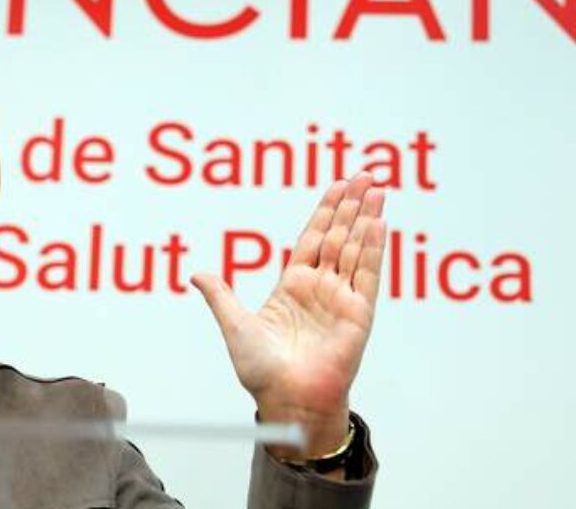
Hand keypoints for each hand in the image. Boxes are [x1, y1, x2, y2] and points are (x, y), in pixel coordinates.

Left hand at [191, 174, 385, 458]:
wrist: (287, 402)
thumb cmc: (262, 373)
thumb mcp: (235, 326)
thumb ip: (221, 296)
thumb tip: (196, 273)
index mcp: (293, 287)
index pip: (313, 238)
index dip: (326, 211)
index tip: (339, 185)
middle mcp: (321, 289)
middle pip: (338, 236)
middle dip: (351, 205)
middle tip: (365, 174)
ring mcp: (341, 300)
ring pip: (356, 249)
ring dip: (367, 218)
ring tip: (377, 188)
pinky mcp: (358, 315)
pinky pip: (367, 275)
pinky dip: (373, 248)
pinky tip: (378, 224)